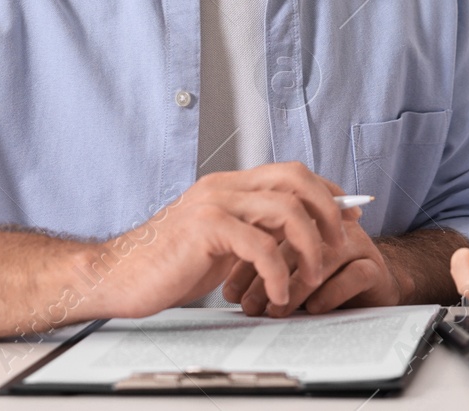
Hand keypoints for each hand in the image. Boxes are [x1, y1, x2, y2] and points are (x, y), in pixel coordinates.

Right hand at [79, 162, 346, 319]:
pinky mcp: (206, 229)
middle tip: (339, 243)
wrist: (118, 277)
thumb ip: (254, 231)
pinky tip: (278, 296)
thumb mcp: (221, 243)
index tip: (350, 213)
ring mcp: (215, 203)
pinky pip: (260, 246)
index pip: (291, 172)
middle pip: (296, 178)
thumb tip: (297, 235)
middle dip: (328, 209)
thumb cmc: (168, 265)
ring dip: (309, 246)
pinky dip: (279, 273)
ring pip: (286, 210)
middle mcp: (224, 186)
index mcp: (230, 185)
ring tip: (311, 278)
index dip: (327, 190)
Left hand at [224, 208, 404, 315]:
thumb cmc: (324, 276)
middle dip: (268, 274)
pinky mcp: (374, 267)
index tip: (229, 289)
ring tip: (277, 309)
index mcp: (306, 216)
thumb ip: (262, 263)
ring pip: (324, 257)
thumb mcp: (288, 267)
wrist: (373, 287)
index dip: (249, 257)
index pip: (274, 225)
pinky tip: (313, 308)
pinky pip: (354, 276)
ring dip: (297, 286)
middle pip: (297, 240)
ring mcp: (355, 244)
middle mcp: (330, 226)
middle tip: (248, 304)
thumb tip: (226, 286)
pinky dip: (331, 293)